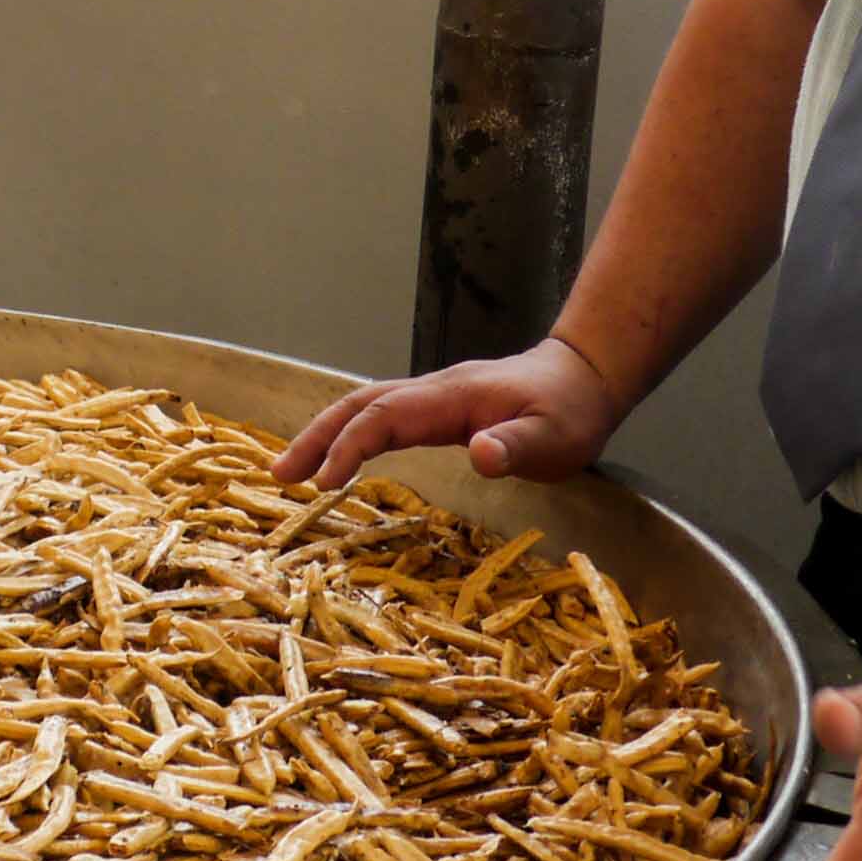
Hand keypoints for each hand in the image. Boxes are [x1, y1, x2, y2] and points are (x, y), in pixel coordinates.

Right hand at [274, 335, 625, 490]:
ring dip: (324, 434)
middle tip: (279, 475)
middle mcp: (432, 392)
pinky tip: (335, 458)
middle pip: (358, 404)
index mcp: (452, 397)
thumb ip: (518, 446)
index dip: (350, 446)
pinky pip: (380, 418)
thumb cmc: (570, 411)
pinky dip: (348, 434)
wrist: (582, 378)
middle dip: (315, 436)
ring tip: (289, 471)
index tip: (324, 483)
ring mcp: (431, 398)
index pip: (386, 416)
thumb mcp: (556, 437)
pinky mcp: (435, 411)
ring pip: (364, 407)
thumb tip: (480, 453)